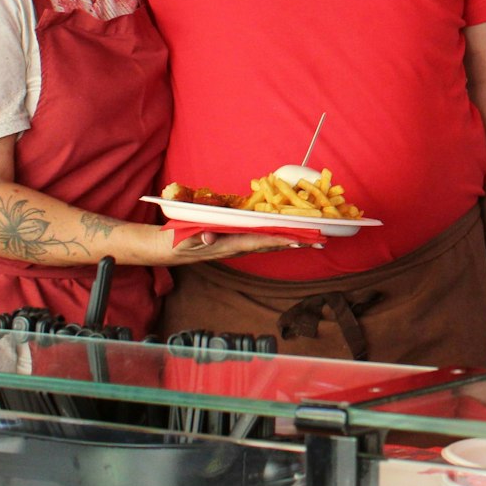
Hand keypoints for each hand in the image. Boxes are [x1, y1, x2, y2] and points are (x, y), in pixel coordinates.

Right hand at [157, 228, 299, 264]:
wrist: (166, 249)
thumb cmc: (176, 241)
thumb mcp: (184, 238)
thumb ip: (197, 236)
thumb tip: (209, 236)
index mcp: (228, 244)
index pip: (259, 241)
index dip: (280, 240)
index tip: (300, 240)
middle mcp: (236, 246)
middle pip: (270, 244)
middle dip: (294, 242)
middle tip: (320, 240)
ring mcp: (236, 245)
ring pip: (267, 243)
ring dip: (289, 241)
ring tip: (311, 240)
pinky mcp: (233, 242)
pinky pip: (260, 240)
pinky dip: (276, 238)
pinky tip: (286, 235)